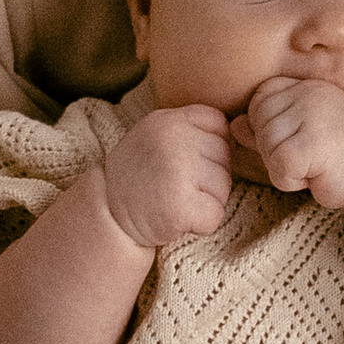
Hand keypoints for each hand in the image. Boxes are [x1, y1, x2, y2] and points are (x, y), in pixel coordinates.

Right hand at [100, 103, 233, 250]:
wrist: (105, 215)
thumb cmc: (139, 177)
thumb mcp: (155, 136)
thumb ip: (189, 128)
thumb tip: (238, 130)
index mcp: (168, 119)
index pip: (219, 124)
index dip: (209, 148)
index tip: (183, 162)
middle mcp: (173, 138)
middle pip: (225, 157)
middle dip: (208, 177)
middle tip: (175, 185)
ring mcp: (177, 169)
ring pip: (224, 187)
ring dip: (205, 201)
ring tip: (173, 200)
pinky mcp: (179, 205)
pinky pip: (215, 215)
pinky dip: (201, 224)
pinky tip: (177, 218)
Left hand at [243, 71, 343, 208]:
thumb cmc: (338, 155)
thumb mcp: (300, 134)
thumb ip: (266, 127)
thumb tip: (235, 125)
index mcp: (304, 85)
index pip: (260, 99)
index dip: (269, 127)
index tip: (299, 138)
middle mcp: (308, 92)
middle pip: (258, 123)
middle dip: (274, 149)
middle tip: (308, 155)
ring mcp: (312, 114)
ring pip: (266, 146)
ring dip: (283, 167)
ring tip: (314, 164)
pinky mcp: (313, 142)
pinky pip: (278, 166)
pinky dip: (290, 181)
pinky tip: (315, 176)